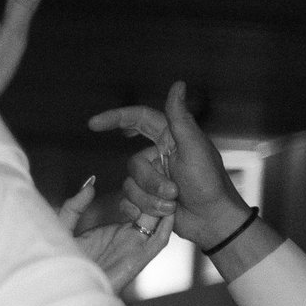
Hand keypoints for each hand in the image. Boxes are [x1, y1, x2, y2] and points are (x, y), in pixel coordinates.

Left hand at [54, 175, 175, 297]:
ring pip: (158, 222)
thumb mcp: (64, 228)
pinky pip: (158, 240)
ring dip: (165, 204)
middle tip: (164, 164)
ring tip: (170, 181)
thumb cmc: (62, 264)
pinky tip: (169, 208)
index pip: (137, 204)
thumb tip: (91, 182)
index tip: (148, 162)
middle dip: (158, 189)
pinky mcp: (138, 260)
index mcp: (113, 230)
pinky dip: (166, 226)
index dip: (143, 185)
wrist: (62, 289)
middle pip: (151, 209)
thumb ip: (75, 207)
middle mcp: (127, 238)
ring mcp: (134, 248)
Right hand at [87, 82, 252, 249]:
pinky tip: (160, 215)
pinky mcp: (146, 199)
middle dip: (150, 182)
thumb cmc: (209, 184)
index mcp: (170, 138)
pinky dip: (143, 210)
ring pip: (130, 185)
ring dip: (150, 199)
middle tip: (174, 192)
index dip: (115, 118)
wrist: (212, 221)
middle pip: (133, 164)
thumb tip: (178, 84)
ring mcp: (151, 179)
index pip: (138, 119)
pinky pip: (128, 202)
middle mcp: (158, 156)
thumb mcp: (195, 149)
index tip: (93, 124)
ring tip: (173, 206)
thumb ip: (180, 118)